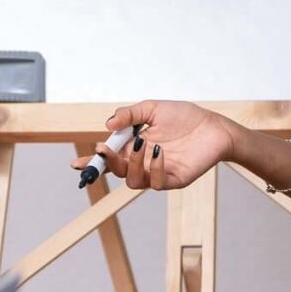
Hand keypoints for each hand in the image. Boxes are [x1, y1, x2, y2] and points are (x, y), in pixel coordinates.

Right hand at [71, 100, 241, 190]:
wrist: (213, 125)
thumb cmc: (184, 117)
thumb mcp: (153, 109)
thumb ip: (129, 115)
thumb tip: (108, 124)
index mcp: (134, 147)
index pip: (109, 158)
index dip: (93, 163)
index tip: (77, 165)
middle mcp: (143, 162)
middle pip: (117, 172)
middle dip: (108, 162)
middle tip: (105, 149)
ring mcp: (158, 173)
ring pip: (133, 180)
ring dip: (132, 164)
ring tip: (141, 144)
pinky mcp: (174, 179)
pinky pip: (157, 182)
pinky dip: (154, 168)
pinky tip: (160, 152)